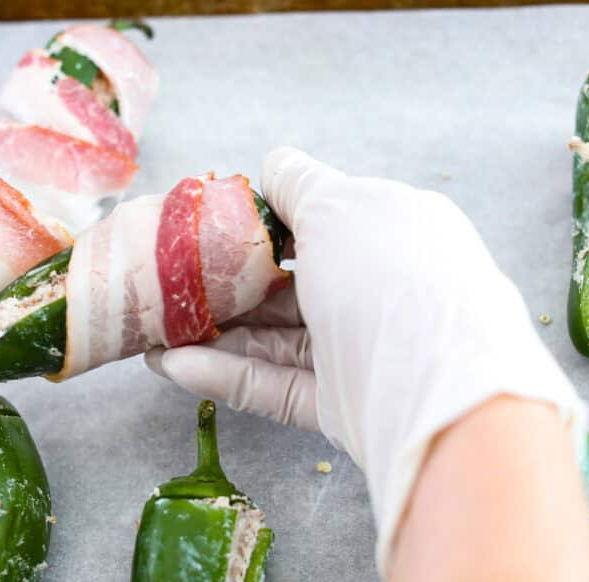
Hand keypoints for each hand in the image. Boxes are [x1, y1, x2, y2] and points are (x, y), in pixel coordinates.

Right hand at [147, 148, 584, 572]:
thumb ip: (299, 185)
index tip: (209, 225)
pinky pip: (275, 385)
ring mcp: (363, 352)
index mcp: (395, 230)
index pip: (325, 219)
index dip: (266, 221)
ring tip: (152, 330)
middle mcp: (382, 290)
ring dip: (215, 333)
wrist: (436, 389)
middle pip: (293, 284)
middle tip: (169, 283)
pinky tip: (171, 364)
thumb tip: (272, 167)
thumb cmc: (389, 274)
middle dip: (230, 283)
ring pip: (277, 338)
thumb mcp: (338, 204)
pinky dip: (224, 374)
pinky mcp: (343, 406)